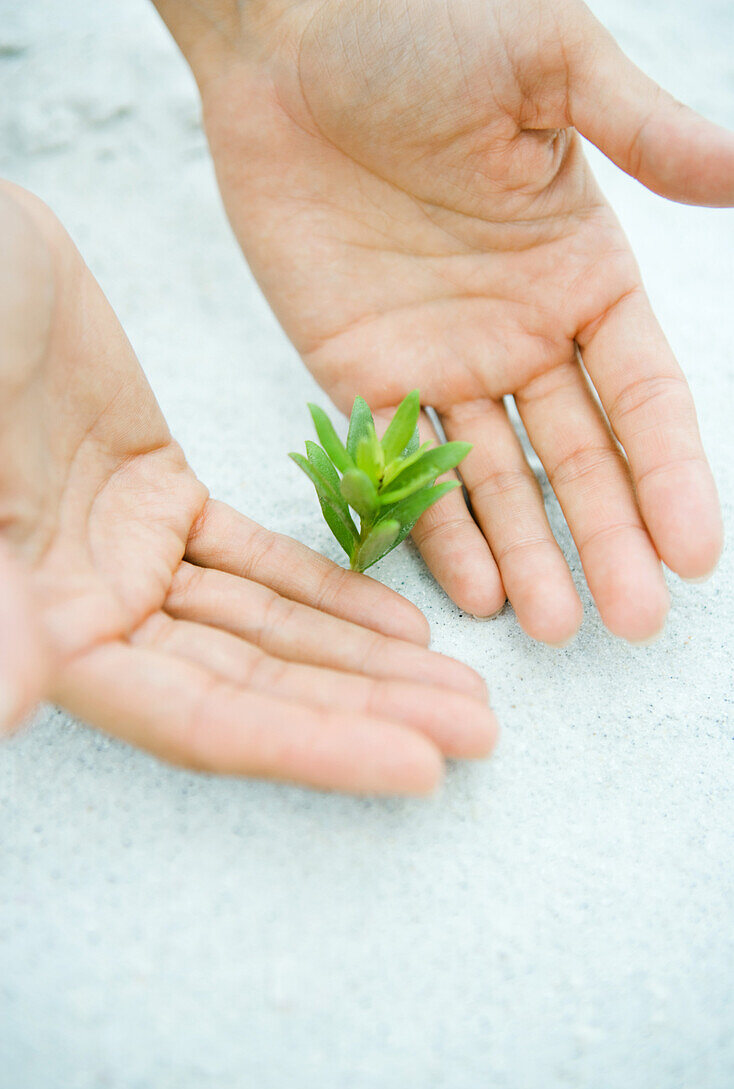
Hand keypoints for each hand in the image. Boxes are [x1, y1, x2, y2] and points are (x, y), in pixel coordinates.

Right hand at [0, 182, 495, 792]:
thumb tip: (11, 702)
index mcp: (47, 625)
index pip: (203, 717)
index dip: (312, 749)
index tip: (420, 769)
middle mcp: (94, 613)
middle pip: (258, 685)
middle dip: (369, 710)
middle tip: (481, 733)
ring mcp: (132, 559)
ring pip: (273, 627)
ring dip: (369, 660)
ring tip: (467, 690)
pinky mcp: (162, 501)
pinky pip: (261, 560)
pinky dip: (331, 590)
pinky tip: (405, 623)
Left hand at [156, 0, 730, 642]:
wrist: (287, 38)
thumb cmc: (422, 30)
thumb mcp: (550, 63)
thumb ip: (644, 131)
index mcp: (583, 272)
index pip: (644, 396)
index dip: (672, 475)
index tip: (696, 554)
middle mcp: (521, 332)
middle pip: (579, 459)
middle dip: (607, 540)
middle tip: (631, 624)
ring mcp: (441, 362)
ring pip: (496, 480)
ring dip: (530, 555)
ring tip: (554, 629)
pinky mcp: (362, 375)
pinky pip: (404, 465)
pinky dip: (437, 527)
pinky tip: (471, 588)